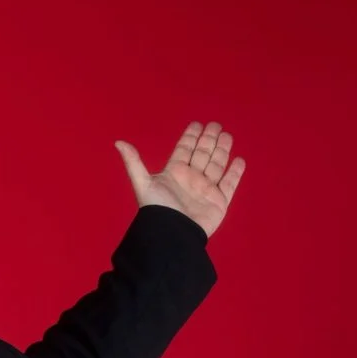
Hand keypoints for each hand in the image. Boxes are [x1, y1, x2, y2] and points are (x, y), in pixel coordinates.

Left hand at [115, 121, 245, 237]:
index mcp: (174, 173)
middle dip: (209, 140)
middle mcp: (191, 179)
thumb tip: (118, 142)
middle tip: (216, 125)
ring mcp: (206, 190)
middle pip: (202, 154)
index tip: (197, 124)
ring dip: (222, 151)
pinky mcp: (219, 202)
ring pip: (217, 165)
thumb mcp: (143, 183)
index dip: (190, 137)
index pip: (184, 150)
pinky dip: (235, 172)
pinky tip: (239, 160)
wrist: (173, 233)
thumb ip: (133, 162)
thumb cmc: (158, 208)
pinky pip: (230, 184)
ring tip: (227, 136)